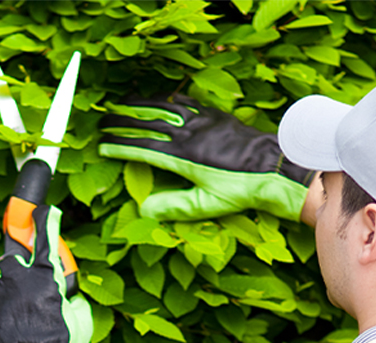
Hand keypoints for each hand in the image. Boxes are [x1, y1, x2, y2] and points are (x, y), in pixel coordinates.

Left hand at [0, 204, 96, 342]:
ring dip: (7, 294)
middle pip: (12, 262)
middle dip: (20, 272)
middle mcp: (15, 280)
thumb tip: (68, 298)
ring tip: (21, 318)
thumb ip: (70, 298)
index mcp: (42, 276)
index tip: (44, 210)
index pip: (45, 240)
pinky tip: (11, 330)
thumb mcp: (80, 317)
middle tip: (32, 293)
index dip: (46, 222)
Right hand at [99, 94, 315, 221]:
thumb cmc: (241, 189)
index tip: (102, 146)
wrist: (273, 165)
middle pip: (147, 123)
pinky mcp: (215, 115)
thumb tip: (144, 211)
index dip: (119, 146)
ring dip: (139, 105)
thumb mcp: (207, 205)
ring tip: (121, 104)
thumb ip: (175, 206)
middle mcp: (188, 134)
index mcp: (183, 157)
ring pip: (163, 108)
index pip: (142, 148)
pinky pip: (185, 102)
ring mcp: (202, 121)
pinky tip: (160, 98)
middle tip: (103, 122)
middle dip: (121, 122)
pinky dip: (167, 99)